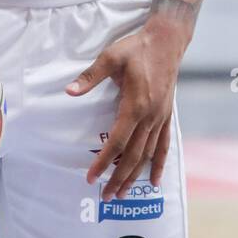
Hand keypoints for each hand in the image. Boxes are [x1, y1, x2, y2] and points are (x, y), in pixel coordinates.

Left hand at [68, 23, 183, 200]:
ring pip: (148, 154)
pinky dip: (159, 164)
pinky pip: (164, 145)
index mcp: (135, 105)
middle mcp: (150, 116)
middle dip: (118, 178)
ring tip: (122, 194)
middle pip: (133, 155)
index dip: (103, 162)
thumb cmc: (137, 48)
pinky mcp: (168, 115)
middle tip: (105, 197)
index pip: (117, 142)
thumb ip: (90, 76)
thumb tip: (69, 91)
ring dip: (135, 176)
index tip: (91, 177)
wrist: (167, 40)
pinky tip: (155, 181)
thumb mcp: (111, 57)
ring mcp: (161, 117)